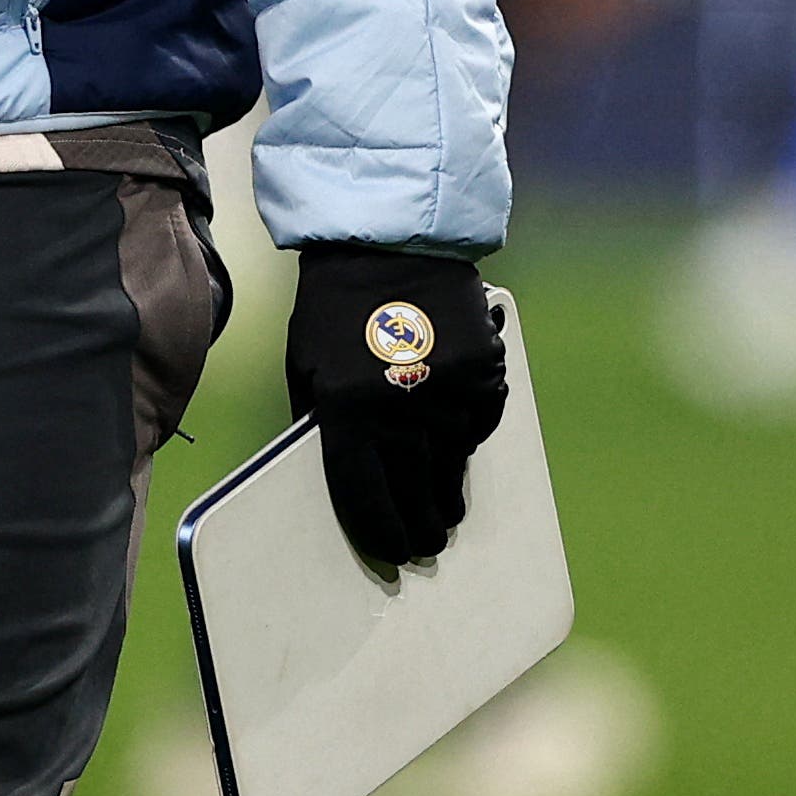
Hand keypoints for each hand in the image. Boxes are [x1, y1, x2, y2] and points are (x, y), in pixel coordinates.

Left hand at [287, 245, 506, 567]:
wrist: (389, 242)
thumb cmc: (335, 310)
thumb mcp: (309, 370)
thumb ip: (326, 428)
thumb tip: (353, 487)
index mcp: (348, 410)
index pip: (368, 500)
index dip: (382, 536)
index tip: (392, 554)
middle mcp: (403, 410)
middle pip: (419, 499)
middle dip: (421, 530)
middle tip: (425, 545)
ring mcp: (450, 393)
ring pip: (454, 471)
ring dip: (446, 492)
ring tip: (441, 511)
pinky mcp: (486, 376)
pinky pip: (479, 430)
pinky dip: (467, 439)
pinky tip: (452, 435)